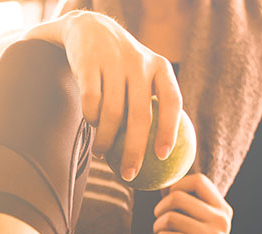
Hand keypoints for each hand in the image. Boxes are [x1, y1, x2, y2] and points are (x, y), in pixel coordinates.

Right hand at [22, 11, 182, 180]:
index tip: (162, 157)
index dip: (169, 130)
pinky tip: (91, 127)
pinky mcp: (89, 64)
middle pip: (140, 116)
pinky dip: (90, 119)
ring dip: (106, 141)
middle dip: (134, 151)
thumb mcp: (143, 75)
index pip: (172, 101)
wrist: (90, 29)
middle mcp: (140, 63)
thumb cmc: (121, 67)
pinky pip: (91, 103)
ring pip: (112, 114)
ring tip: (103, 154)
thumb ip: (152, 105)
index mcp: (160, 67)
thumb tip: (161, 157)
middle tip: (129, 175)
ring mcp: (114, 62)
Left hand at [152, 174, 233, 233]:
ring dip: (158, 226)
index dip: (176, 186)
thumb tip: (163, 184)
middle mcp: (222, 220)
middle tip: (158, 221)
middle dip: (160, 209)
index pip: (197, 181)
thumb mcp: (198, 223)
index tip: (167, 201)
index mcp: (221, 208)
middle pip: (179, 198)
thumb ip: (186, 204)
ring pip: (172, 218)